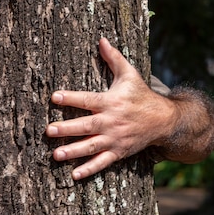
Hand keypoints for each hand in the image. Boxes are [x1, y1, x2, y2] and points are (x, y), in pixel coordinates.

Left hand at [45, 38, 176, 179]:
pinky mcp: (119, 152)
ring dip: (73, 152)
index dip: (71, 98)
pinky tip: (74, 175)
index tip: (54, 97)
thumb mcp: (129, 75)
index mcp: (111, 102)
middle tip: (48, 131)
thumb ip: (113, 58)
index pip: (87, 99)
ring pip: (91, 146)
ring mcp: (115, 139)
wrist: (165, 120)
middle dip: (67, 129)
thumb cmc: (141, 95)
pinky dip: (89, 170)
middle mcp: (112, 121)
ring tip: (55, 155)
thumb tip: (101, 39)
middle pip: (86, 125)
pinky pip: (103, 162)